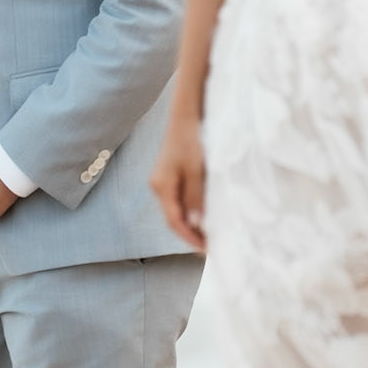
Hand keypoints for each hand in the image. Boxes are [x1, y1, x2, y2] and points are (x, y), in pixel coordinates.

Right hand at [151, 115, 207, 252]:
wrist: (185, 117)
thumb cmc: (191, 141)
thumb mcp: (196, 171)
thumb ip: (195, 198)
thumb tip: (195, 224)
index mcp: (161, 187)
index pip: (174, 221)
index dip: (189, 238)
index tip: (205, 250)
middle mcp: (158, 187)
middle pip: (173, 218)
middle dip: (190, 234)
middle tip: (210, 247)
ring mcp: (162, 182)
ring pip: (176, 210)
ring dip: (191, 224)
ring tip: (209, 235)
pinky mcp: (169, 176)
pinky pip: (179, 200)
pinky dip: (190, 211)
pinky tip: (202, 216)